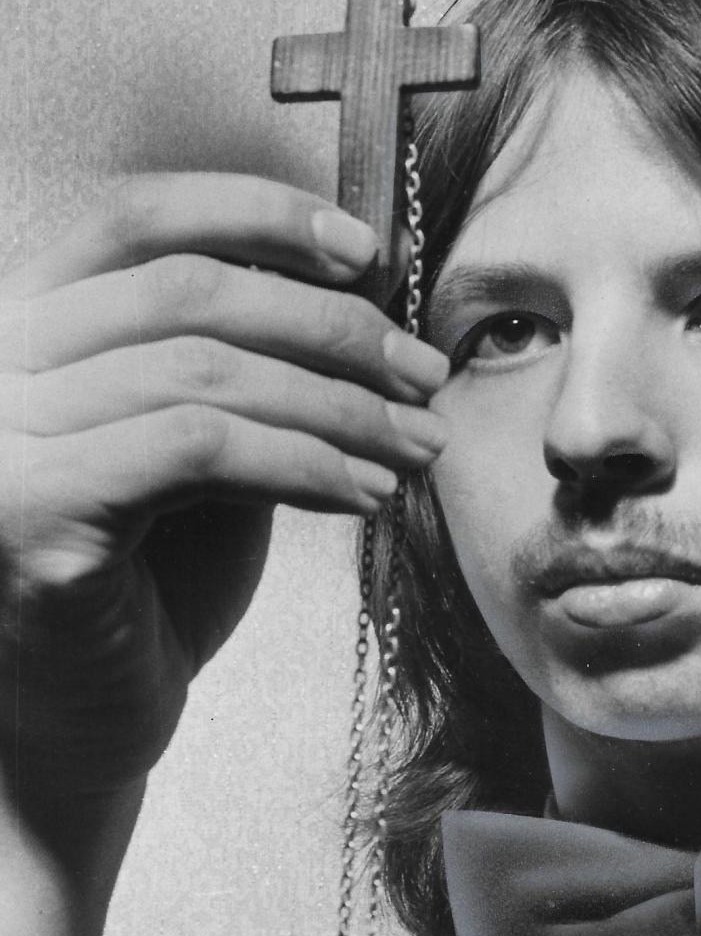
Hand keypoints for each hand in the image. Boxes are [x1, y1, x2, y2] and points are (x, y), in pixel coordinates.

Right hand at [0, 172, 447, 799]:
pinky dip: (302, 462)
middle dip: (332, 328)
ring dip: (339, 408)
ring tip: (414, 446)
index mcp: (29, 321)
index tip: (365, 253)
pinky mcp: (32, 509)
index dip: (259, 217)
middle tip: (424, 377)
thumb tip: (367, 313)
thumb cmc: (147, 583)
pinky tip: (363, 492)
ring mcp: (2, 433)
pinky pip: (198, 449)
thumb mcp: (202, 450)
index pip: (137, 219)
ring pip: (204, 371)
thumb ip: (245, 371)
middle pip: (187, 291)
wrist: (85, 717)